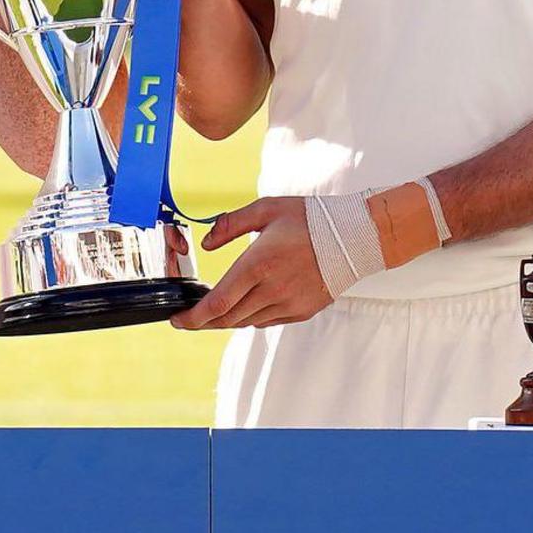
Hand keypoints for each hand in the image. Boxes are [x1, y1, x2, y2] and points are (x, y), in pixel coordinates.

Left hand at [173, 196, 331, 330]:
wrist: (355, 237)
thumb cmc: (311, 219)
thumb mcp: (266, 209)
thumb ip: (230, 225)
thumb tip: (206, 243)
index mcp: (259, 264)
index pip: (218, 303)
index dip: (193, 317)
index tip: (177, 319)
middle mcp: (273, 290)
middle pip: (227, 319)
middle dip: (203, 321)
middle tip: (188, 318)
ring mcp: (288, 304)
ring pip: (246, 323)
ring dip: (226, 320)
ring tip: (212, 312)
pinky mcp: (301, 311)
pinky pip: (266, 321)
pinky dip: (250, 317)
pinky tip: (245, 306)